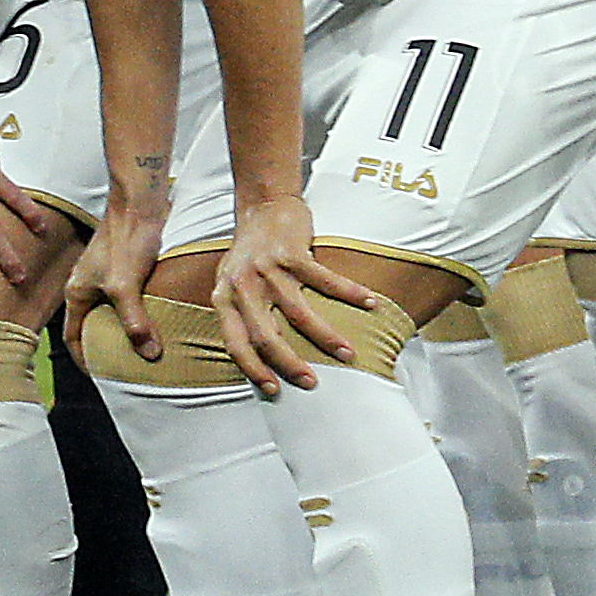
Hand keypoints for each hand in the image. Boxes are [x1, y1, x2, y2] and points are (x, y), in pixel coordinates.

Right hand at [62, 198, 169, 366]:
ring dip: (124, 332)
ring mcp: (104, 277)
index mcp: (76, 292)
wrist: (140, 203)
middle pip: (92, 327)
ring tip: (143, 351)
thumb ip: (135, 322)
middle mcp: (86, 286)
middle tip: (126, 369)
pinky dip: (136, 316)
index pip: (72, 338)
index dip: (84, 360)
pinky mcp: (123, 269)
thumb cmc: (126, 240)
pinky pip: (126, 301)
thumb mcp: (126, 287)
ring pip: (111, 314)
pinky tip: (155, 323)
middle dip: (106, 349)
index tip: (103, 377)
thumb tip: (149, 355)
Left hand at [213, 195, 383, 392]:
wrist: (262, 205)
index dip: (252, 368)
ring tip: (348, 354)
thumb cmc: (250, 253)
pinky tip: (370, 303)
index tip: (273, 390)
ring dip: (325, 337)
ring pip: (298, 313)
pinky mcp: (291, 251)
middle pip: (265, 335)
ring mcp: (267, 268)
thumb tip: (260, 359)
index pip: (235, 342)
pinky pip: (325, 279)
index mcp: (224, 296)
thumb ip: (240, 315)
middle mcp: (242, 285)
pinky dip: (350, 293)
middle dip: (289, 363)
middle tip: (312, 382)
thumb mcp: (232, 283)